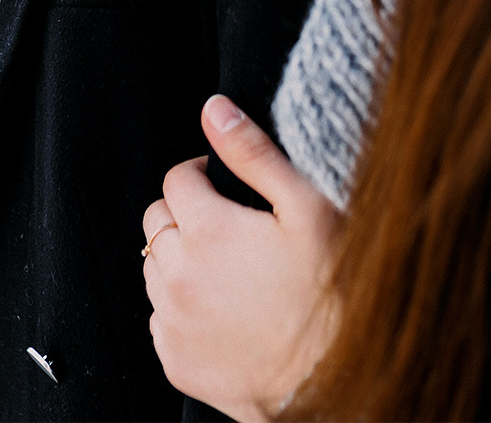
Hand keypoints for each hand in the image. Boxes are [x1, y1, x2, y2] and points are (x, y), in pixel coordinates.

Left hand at [142, 95, 340, 421]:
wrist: (337, 380)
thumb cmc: (333, 293)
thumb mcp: (308, 208)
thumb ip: (254, 154)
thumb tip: (214, 109)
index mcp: (208, 231)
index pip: (176, 179)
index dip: (202, 174)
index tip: (224, 185)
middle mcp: (178, 276)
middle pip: (156, 222)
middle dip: (185, 213)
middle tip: (229, 227)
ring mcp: (173, 323)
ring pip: (153, 270)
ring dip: (180, 260)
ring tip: (230, 269)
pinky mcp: (175, 361)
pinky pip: (161, 319)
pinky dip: (182, 308)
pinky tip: (224, 309)